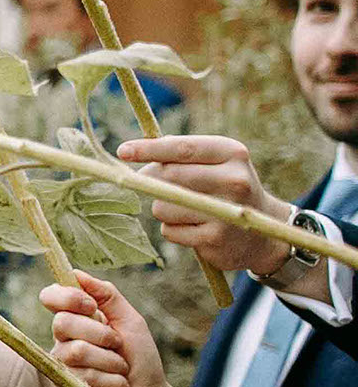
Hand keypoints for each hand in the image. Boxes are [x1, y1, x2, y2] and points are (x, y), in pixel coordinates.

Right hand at [41, 271, 171, 386]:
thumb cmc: (141, 357)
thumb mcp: (130, 320)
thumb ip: (107, 295)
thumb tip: (77, 272)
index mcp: (76, 319)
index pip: (51, 297)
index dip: (66, 297)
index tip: (91, 306)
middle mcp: (63, 339)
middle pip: (63, 323)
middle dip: (101, 334)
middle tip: (119, 345)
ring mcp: (62, 364)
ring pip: (77, 351)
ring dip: (111, 361)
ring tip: (121, 369)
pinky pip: (85, 376)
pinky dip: (112, 380)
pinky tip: (118, 386)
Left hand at [117, 136, 292, 277]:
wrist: (264, 232)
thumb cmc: (225, 190)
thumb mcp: (215, 164)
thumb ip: (180, 155)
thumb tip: (134, 150)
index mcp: (232, 153)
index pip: (181, 148)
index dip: (148, 149)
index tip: (122, 150)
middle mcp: (234, 179)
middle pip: (167, 177)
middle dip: (151, 182)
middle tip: (157, 187)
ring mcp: (225, 210)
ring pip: (163, 206)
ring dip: (163, 209)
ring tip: (187, 211)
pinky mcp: (215, 238)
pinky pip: (169, 231)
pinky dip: (173, 230)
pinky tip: (195, 229)